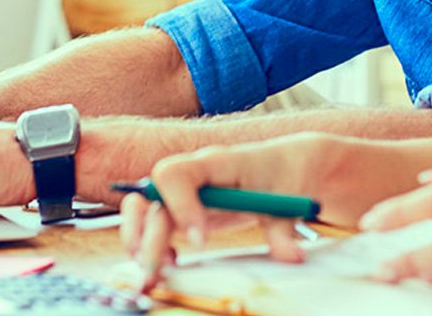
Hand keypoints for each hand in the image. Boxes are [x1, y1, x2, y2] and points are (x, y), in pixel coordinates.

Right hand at [119, 133, 341, 290]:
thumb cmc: (286, 175)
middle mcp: (194, 175)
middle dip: (146, 234)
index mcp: (217, 162)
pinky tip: (170, 262)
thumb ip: (284, 230)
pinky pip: (156, 222)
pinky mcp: (187, 208)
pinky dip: (153, 244)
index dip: (180, 206)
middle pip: (151, 195)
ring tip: (153, 270)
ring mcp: (187, 191)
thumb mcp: (289, 201)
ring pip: (145, 209)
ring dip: (139, 240)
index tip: (201, 240)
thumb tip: (292, 256)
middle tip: (156, 269)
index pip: (175, 174)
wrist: (290, 165)